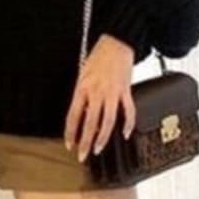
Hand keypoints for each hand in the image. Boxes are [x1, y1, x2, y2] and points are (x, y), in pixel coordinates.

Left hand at [64, 34, 136, 161]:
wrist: (116, 43)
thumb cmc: (97, 58)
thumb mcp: (82, 75)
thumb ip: (82, 96)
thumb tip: (82, 117)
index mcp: (82, 88)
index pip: (73, 116)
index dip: (70, 133)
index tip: (69, 145)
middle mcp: (97, 92)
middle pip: (89, 122)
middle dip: (85, 141)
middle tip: (82, 155)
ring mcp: (113, 92)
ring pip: (108, 121)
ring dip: (103, 137)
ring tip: (99, 149)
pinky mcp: (126, 90)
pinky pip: (128, 111)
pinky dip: (128, 124)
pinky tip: (125, 134)